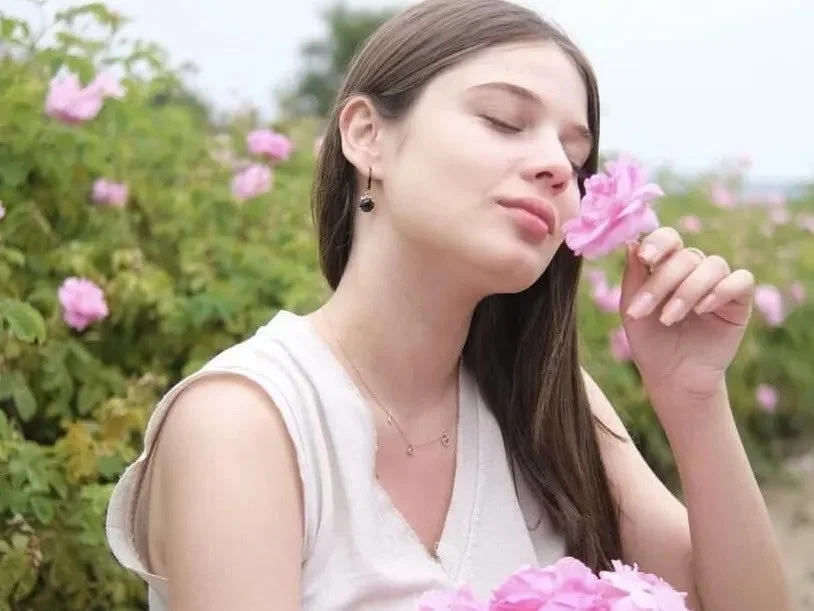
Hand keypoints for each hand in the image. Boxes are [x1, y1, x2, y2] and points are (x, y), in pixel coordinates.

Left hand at [620, 227, 754, 411]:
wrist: (673, 377)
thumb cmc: (650, 342)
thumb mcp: (633, 309)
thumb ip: (633, 277)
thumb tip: (631, 240)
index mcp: (667, 265)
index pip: (668, 238)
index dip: (658, 243)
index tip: (644, 258)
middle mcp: (694, 269)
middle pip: (686, 256)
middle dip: (661, 283)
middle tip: (643, 310)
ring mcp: (718, 282)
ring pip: (712, 266)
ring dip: (687, 292)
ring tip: (669, 318)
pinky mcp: (739, 300)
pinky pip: (741, 280)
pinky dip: (720, 291)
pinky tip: (702, 310)